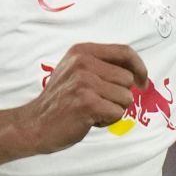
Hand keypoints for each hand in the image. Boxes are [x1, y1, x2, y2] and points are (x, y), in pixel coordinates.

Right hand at [19, 43, 149, 152]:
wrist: (33, 124)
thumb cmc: (59, 101)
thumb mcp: (75, 72)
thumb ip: (101, 66)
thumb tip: (136, 72)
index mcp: (82, 51)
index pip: (124, 52)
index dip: (139, 67)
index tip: (142, 82)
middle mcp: (83, 63)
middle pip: (127, 78)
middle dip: (119, 96)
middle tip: (98, 103)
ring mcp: (84, 82)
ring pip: (125, 98)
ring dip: (113, 109)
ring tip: (92, 111)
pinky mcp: (87, 102)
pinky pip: (117, 112)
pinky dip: (107, 121)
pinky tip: (90, 120)